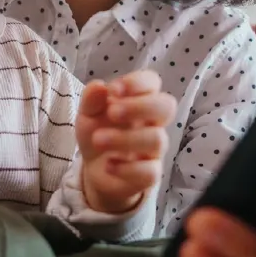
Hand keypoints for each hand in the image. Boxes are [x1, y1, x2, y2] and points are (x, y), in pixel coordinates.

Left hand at [77, 70, 175, 214]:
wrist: (96, 170)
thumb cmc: (98, 132)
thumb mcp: (88, 115)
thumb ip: (91, 100)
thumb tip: (99, 86)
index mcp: (140, 100)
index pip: (152, 82)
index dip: (137, 83)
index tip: (113, 90)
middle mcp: (153, 122)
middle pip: (167, 106)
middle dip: (140, 107)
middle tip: (112, 113)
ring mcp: (154, 149)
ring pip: (157, 139)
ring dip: (125, 138)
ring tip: (98, 140)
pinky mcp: (150, 174)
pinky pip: (150, 171)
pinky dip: (127, 169)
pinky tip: (108, 165)